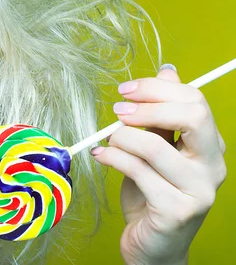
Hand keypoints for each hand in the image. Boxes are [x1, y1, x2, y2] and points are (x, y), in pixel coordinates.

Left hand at [90, 66, 226, 264]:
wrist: (153, 244)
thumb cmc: (152, 193)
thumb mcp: (157, 149)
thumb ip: (162, 116)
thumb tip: (169, 71)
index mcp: (210, 145)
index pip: (195, 101)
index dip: (157, 89)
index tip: (125, 91)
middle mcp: (212, 166)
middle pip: (191, 116)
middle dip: (147, 108)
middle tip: (117, 112)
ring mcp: (198, 190)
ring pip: (155, 147)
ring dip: (122, 138)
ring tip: (108, 142)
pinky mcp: (176, 210)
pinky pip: (138, 172)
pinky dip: (112, 159)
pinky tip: (102, 157)